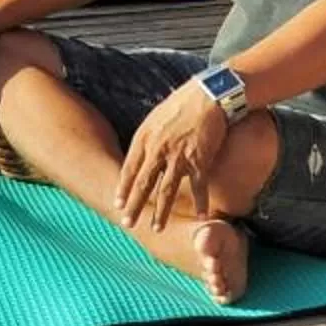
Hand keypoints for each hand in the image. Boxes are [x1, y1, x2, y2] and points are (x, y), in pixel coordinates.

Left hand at [115, 83, 230, 230]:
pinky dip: (200, 203)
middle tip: (128, 223)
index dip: (123, 188)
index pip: (129, 168)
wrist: (208, 97)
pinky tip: (199, 217)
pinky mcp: (200, 160)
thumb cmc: (180, 105)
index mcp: (144, 138)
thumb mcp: (153, 119)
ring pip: (167, 190)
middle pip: (144, 183)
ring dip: (162, 211)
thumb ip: (146, 140)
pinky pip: (198, 187)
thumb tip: (139, 157)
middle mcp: (158, 149)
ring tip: (157, 228)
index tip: (117, 204)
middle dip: (135, 205)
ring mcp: (179, 156)